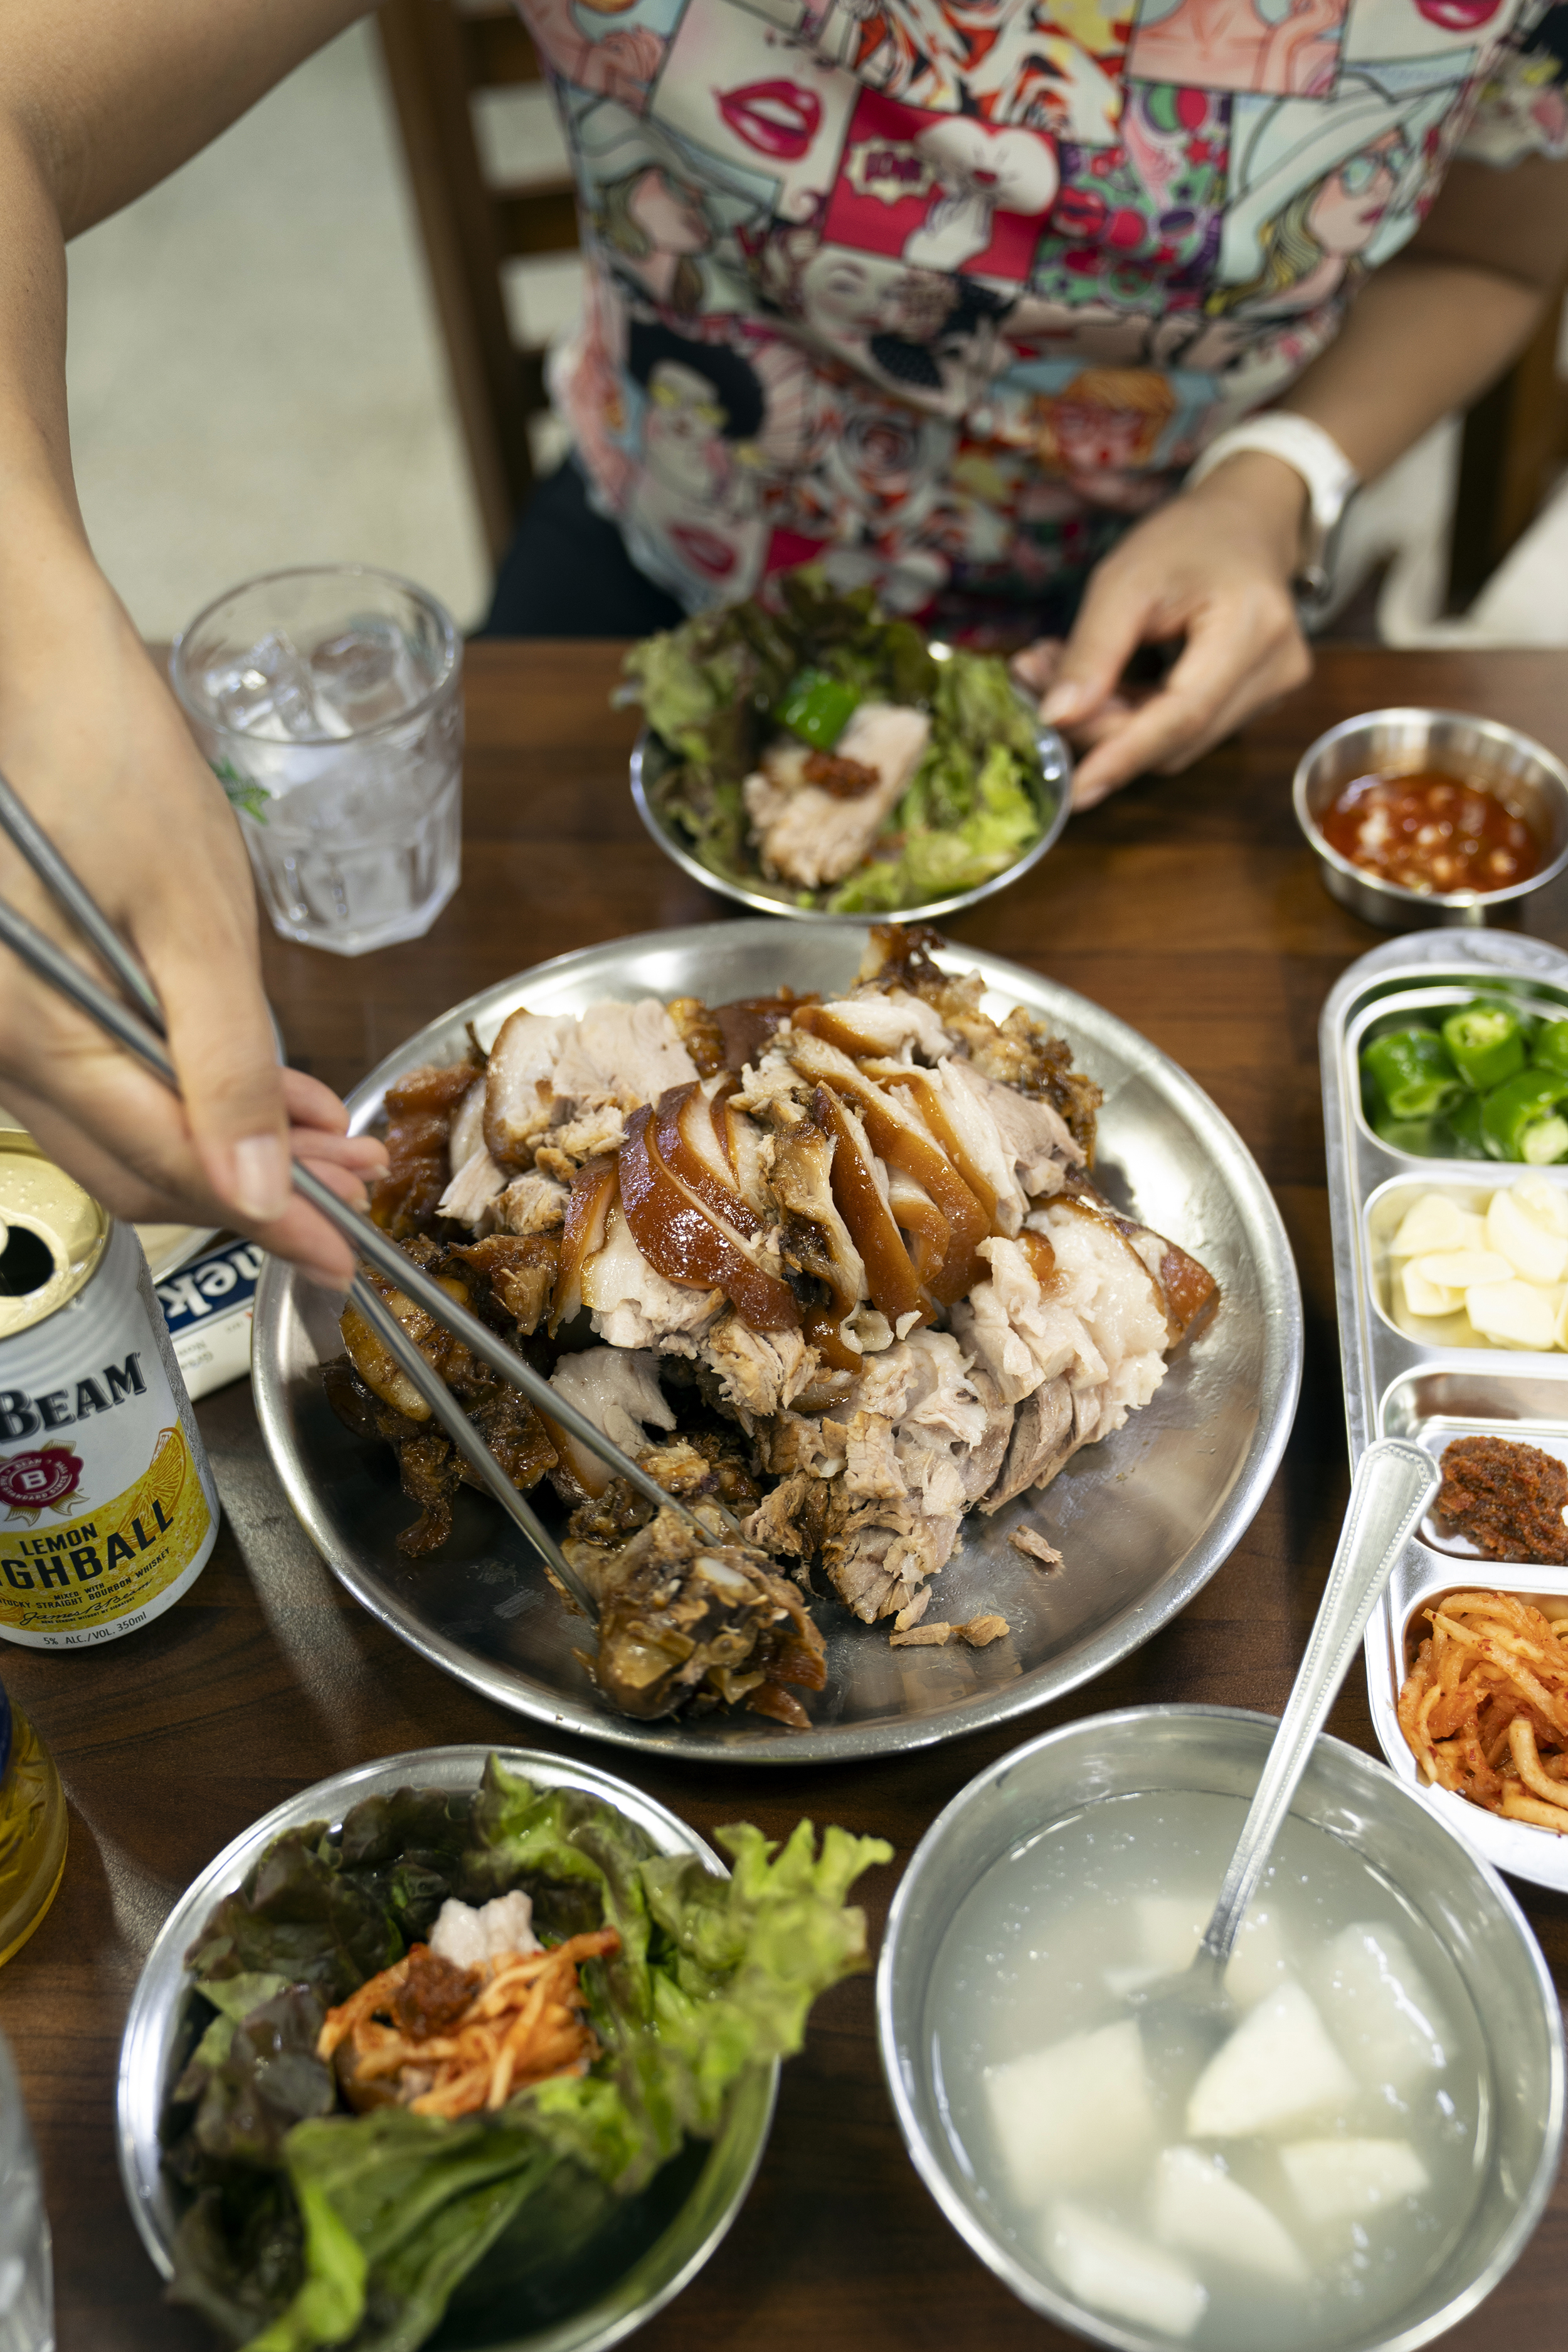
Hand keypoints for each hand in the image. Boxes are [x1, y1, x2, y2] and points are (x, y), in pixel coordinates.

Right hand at [0, 539, 383, 1282]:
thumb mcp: (193, 911)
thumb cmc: (105, 750)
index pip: (168, 1168)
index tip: (346, 1252)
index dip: (268, 1218)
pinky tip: (271, 1095)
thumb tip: (260, 1188)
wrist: (31, 652)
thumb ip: (224, 1062)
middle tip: (356, 1196)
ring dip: (233, 1147)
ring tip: (335, 1147)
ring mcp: (6, 1022)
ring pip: (128, 1128)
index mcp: (31, 1031)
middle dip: (257, 1191)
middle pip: (140, 1168)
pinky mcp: (25, 993)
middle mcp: (2, 1044)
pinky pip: (110, 1077)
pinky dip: (193, 1095)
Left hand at [1016, 452, 1313, 811]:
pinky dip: (1137, 718)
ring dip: (1114, 724)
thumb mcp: (1125, 578)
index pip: (1182, 716)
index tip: (1072, 790)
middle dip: (1102, 729)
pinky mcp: (1258, 701)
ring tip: (1064, 677)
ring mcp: (1273, 692)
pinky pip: (1187, 730)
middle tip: (1037, 686)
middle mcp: (1276, 671)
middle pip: (1175, 738)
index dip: (1122, 755)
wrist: (1247, 521)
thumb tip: (1056, 720)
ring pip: (1177, 742)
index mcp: (1253, 629)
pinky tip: (1102, 686)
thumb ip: (1091, 651)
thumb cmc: (1188, 539)